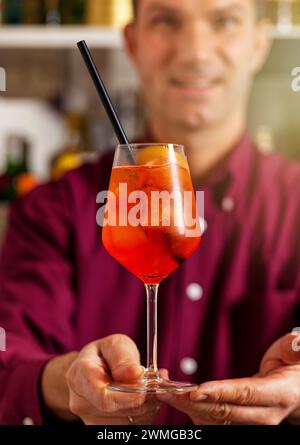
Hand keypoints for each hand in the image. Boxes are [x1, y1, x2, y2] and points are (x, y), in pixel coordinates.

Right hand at [43, 334, 160, 424]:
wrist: (93, 369)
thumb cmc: (104, 355)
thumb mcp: (114, 344)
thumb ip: (123, 357)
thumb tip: (134, 374)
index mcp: (79, 376)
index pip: (103, 397)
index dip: (128, 397)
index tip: (146, 388)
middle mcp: (80, 402)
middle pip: (118, 411)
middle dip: (143, 397)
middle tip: (156, 381)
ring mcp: (90, 419)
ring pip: (127, 422)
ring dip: (146, 406)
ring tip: (150, 386)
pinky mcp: (102, 428)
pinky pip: (130, 426)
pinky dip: (144, 413)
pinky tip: (145, 398)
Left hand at [158, 332, 299, 424]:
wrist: (297, 389)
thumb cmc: (293, 366)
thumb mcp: (294, 353)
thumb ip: (294, 348)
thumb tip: (298, 343)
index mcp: (278, 395)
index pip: (245, 395)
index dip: (219, 393)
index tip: (195, 391)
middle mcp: (264, 415)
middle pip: (224, 411)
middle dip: (192, 402)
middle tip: (166, 391)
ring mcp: (251, 423)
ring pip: (214, 419)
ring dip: (187, 407)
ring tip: (164, 392)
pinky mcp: (239, 423)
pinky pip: (213, 420)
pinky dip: (193, 409)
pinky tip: (176, 397)